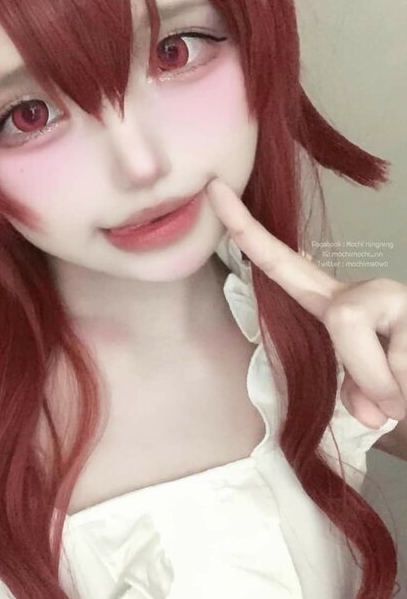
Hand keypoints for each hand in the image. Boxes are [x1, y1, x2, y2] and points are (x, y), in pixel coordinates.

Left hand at [208, 178, 406, 427]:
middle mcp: (370, 293)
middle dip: (364, 369)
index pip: (283, 265)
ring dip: (397, 389)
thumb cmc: (405, 388)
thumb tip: (368, 407)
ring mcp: (401, 298)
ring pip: (384, 349)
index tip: (212, 190)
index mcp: (338, 307)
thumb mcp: (371, 395)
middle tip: (388, 400)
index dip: (247, 230)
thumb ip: (359, 391)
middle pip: (343, 319)